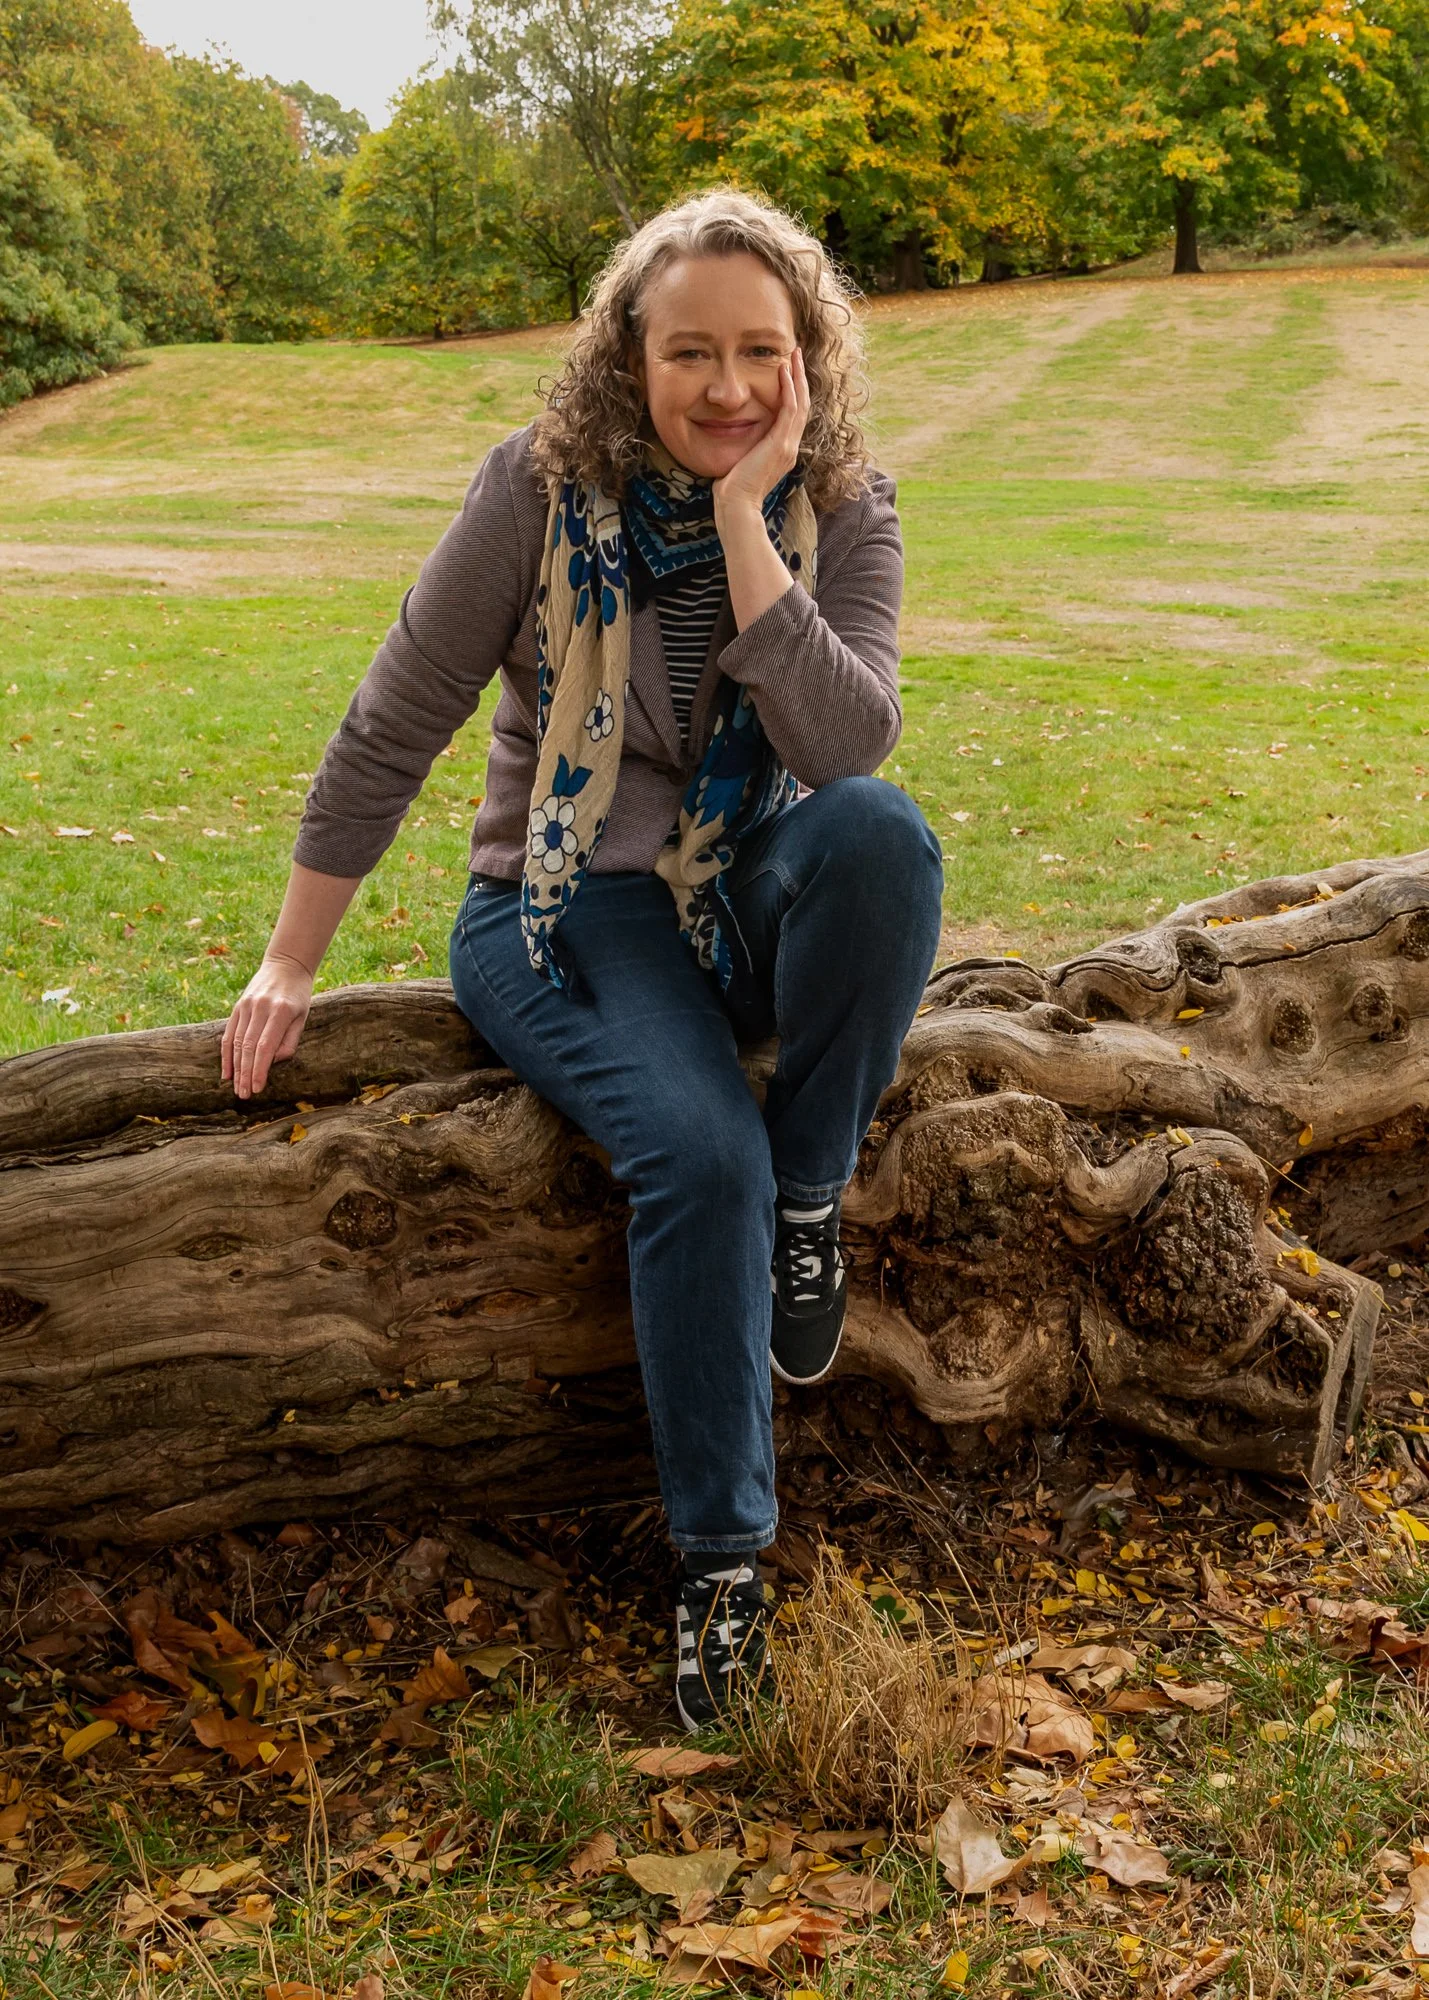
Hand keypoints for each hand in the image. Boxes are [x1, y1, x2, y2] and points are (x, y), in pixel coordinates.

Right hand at [221, 953, 313, 1098]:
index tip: (257, 1088)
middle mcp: (260, 1008)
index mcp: (280, 1012)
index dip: (259, 1069)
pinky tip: (226, 1071)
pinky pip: (228, 1034)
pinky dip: (226, 1054)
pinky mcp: (237, 1007)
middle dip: (245, 1074)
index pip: (265, 1047)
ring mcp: (246, 1006)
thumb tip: (272, 1062)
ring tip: (236, 1088)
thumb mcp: (302, 1017)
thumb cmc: (298, 996)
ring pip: (236, 1042)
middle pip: (248, 1047)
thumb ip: (289, 1041)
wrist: (285, 965)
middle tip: (244, 1095)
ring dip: (235, 1068)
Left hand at [712, 347, 810, 526]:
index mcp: (783, 450)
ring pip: (800, 403)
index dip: (793, 391)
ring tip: (794, 355)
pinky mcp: (780, 444)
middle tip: (796, 354)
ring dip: (797, 377)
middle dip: (800, 377)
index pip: (794, 414)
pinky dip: (788, 389)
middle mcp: (790, 446)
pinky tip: (784, 371)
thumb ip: (746, 446)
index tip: (788, 370)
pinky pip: (790, 410)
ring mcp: (788, 445)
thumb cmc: (733, 489)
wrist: (736, 505)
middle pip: (802, 404)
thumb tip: (734, 434)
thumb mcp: (742, 461)